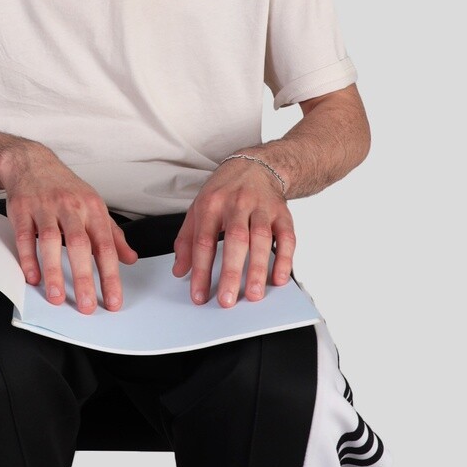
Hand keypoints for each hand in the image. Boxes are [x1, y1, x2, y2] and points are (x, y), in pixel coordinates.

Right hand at [2, 146, 137, 314]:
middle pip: (79, 245)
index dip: (111, 276)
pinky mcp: (22, 209)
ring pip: (50, 240)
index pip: (105, 246)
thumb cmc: (66, 188)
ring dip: (53, 271)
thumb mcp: (95, 206)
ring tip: (56, 297)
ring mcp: (45, 207)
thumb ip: (113, 234)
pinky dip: (27, 258)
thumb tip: (130, 258)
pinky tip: (32, 277)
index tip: (113, 300)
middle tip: (86, 306)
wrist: (32, 163)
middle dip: (84, 278)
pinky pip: (24, 236)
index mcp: (92, 209)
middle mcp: (71, 207)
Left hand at [171, 157, 295, 306]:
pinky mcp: (282, 213)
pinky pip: (286, 236)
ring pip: (261, 238)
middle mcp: (236, 204)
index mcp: (211, 204)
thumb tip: (179, 270)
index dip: (200, 270)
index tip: (199, 296)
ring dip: (258, 268)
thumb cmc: (224, 191)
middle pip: (234, 239)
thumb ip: (187, 240)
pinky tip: (279, 278)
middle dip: (230, 272)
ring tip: (254, 294)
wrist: (254, 165)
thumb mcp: (199, 208)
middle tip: (227, 300)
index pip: (203, 241)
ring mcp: (261, 207)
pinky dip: (284, 258)